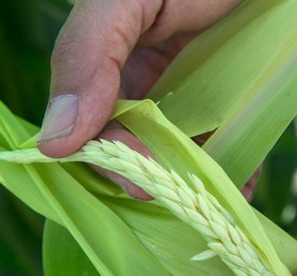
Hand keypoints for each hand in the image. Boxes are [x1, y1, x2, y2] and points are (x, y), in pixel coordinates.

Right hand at [38, 0, 242, 198]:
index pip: (92, 124)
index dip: (108, 155)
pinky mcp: (233, 99)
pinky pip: (225, 140)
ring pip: (182, 152)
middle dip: (153, 175)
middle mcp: (146, 83)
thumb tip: (54, 139)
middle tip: (178, 195)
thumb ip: (84, 54)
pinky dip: (232, 165)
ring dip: (195, 182)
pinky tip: (242, 181)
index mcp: (110, 63)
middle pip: (137, 147)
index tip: (137, 179)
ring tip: (217, 199)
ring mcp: (192, 93)